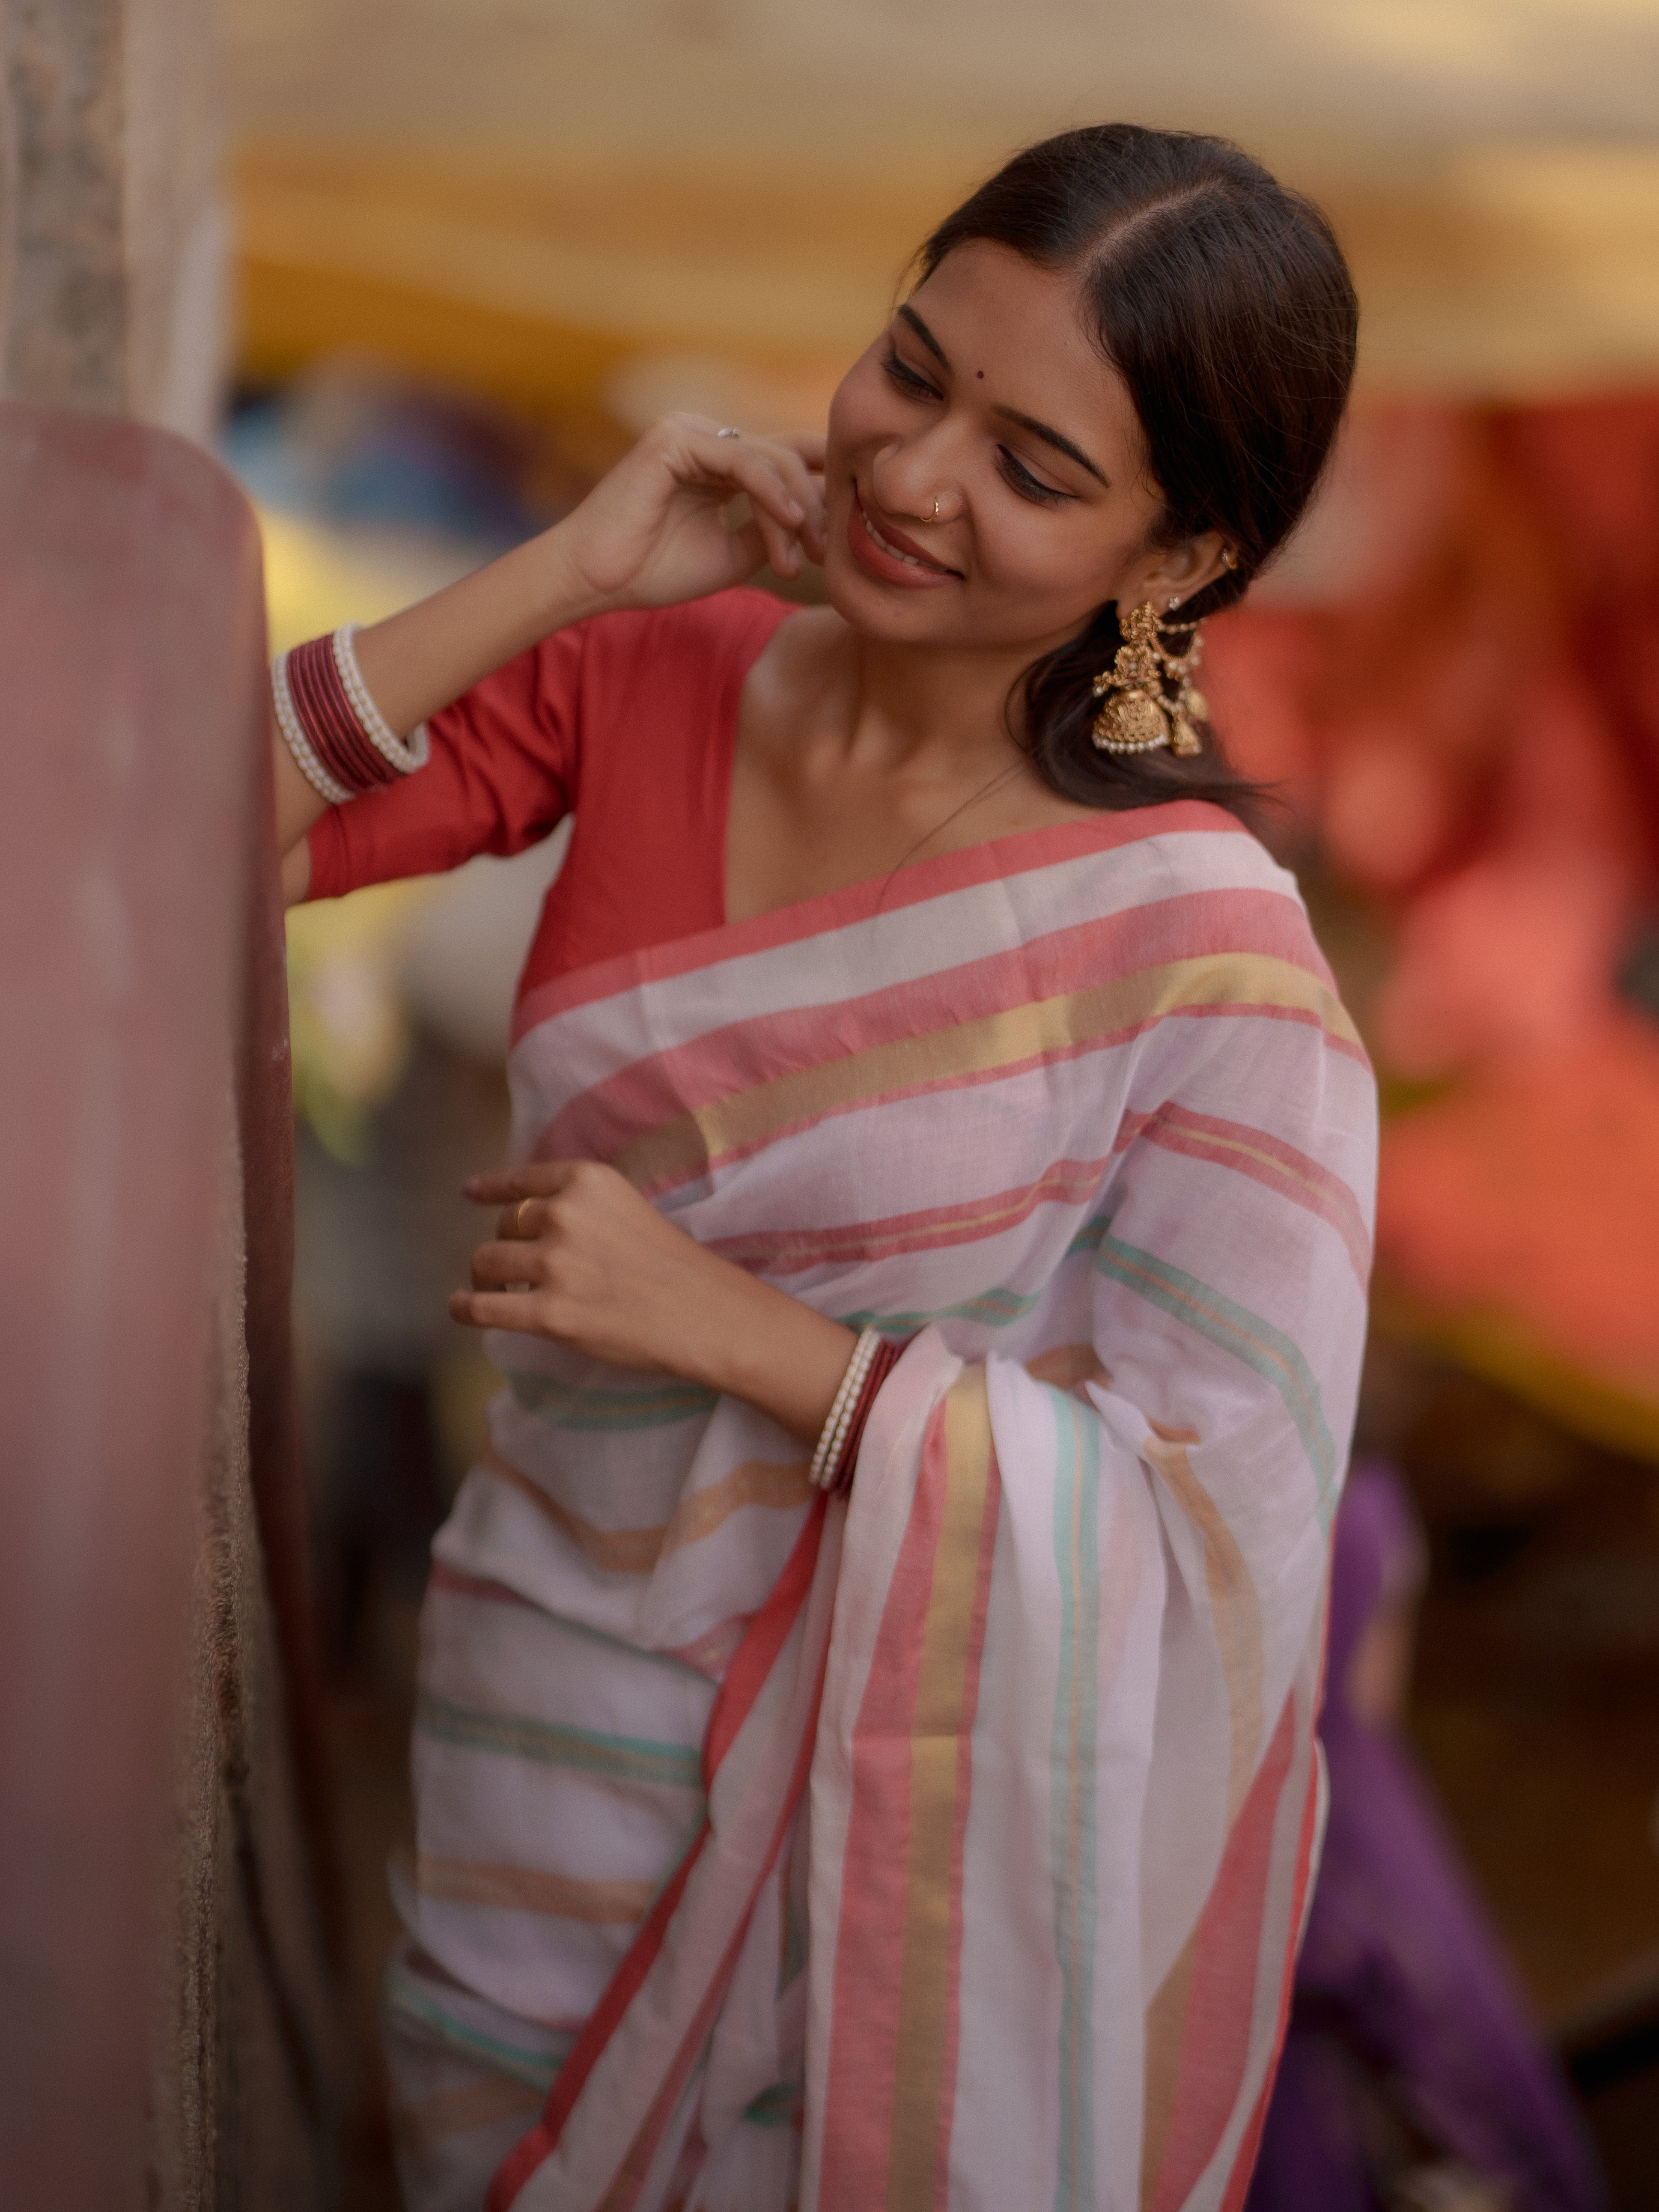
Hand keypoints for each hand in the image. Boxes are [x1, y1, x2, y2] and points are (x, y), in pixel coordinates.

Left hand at [450, 1160, 856, 1441]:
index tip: (470, 1193)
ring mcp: (555, 1264)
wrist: (709, 1316)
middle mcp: (565, 1214)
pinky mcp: (550, 1313)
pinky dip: (464, 1307)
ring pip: (486, 1264)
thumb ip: (584, 1208)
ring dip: (484, 1279)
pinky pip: (481, 1308)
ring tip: (492, 1292)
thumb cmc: (678, 1269)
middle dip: (506, 1248)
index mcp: (588, 1181)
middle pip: (504, 1228)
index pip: (522, 1181)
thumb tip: (528, 1222)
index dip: (490, 1188)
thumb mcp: (630, 1210)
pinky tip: (462, 1308)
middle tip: (516, 1272)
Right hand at [556, 414, 826, 610]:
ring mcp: (689, 431)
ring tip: (806, 555)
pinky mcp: (674, 439)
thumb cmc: (653, 571)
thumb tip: (814, 525)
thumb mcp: (732, 553)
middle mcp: (705, 436)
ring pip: (771, 458)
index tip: (846, 535)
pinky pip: (743, 460)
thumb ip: (770, 530)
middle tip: (828, 555)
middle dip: (816, 507)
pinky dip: (772, 494)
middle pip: (787, 455)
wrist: (596, 582)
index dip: (822, 487)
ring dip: (797, 510)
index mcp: (718, 460)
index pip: (785, 456)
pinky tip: (790, 523)